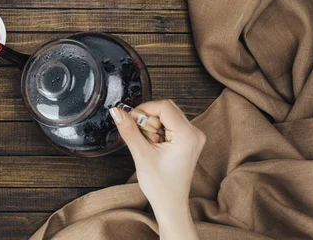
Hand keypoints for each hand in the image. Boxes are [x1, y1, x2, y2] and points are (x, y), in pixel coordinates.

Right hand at [109, 100, 204, 238]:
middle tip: (141, 136)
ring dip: (152, 125)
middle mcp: (195, 133)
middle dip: (149, 119)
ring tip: (149, 144)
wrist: (171, 205)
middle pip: (167, 109)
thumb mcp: (141, 155)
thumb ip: (129, 130)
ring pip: (167, 116)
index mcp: (187, 136)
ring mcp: (193, 137)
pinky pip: (170, 124)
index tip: (131, 120)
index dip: (144, 110)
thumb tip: (117, 111)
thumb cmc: (161, 186)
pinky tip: (155, 146)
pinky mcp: (189, 140)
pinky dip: (158, 130)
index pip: (164, 107)